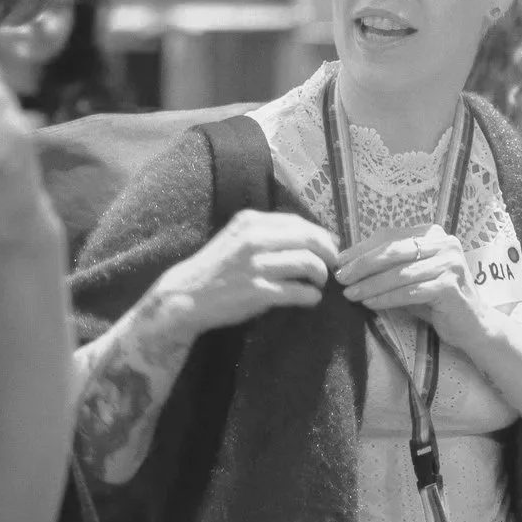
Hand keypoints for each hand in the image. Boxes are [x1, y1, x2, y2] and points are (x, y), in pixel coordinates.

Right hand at [145, 210, 340, 341]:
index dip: (321, 235)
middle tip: (333, 265)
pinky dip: (311, 296)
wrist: (187, 296)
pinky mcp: (259, 292)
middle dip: (329, 253)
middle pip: (310, 240)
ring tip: (320, 283)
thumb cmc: (215, 268)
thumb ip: (265, 233)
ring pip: (309, 264)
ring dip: (322, 275)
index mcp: (251, 222)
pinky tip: (311, 298)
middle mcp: (255, 239)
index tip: (329, 246)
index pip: (299, 223)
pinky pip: (299, 291)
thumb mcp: (236, 238)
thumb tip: (307, 236)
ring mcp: (257, 266)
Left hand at [334, 223, 492, 350]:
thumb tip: (347, 264)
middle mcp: (444, 243)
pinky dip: (387, 298)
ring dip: (370, 285)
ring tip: (350, 294)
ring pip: (400, 273)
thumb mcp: (411, 276)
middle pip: (393, 251)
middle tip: (341, 278)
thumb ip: (388, 266)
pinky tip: (370, 304)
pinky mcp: (450, 286)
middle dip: (362, 265)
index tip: (340, 261)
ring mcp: (450, 264)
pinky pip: (410, 292)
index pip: (390, 236)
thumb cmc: (436, 300)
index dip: (362, 248)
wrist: (473, 325)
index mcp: (433, 234)